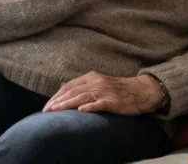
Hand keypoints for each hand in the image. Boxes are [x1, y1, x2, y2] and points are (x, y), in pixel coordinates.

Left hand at [42, 72, 162, 115]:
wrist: (140, 91)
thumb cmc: (118, 89)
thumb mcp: (98, 82)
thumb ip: (81, 84)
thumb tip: (62, 85)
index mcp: (91, 77)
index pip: (69, 86)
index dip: (56, 96)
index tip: (46, 106)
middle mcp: (96, 82)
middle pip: (73, 91)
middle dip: (58, 101)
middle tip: (46, 111)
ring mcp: (105, 91)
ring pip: (83, 97)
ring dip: (68, 104)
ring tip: (56, 111)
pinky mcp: (113, 101)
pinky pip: (100, 103)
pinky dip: (90, 106)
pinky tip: (82, 110)